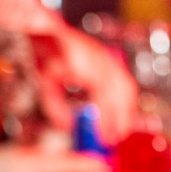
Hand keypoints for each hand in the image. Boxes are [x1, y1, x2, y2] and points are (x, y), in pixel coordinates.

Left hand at [33, 25, 137, 143]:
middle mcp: (100, 60)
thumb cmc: (43, 56)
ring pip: (127, 88)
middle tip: (114, 140)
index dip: (106, 120)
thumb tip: (70, 129)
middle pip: (121, 94)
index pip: (103, 96)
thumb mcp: (45, 85)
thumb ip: (57, 110)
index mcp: (83, 65)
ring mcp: (107, 58)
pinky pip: (126, 83)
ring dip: (126, 112)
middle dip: (120, 120)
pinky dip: (126, 101)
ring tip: (120, 130)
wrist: (46, 31)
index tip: (104, 138)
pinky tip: (120, 115)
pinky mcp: (110, 60)